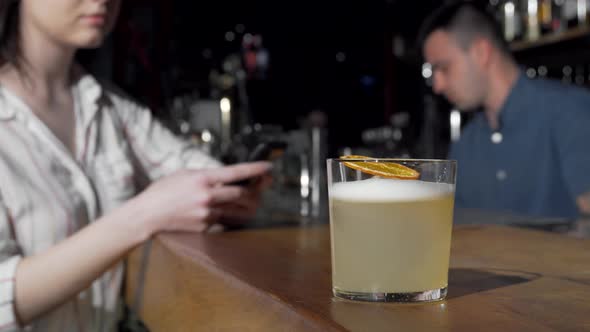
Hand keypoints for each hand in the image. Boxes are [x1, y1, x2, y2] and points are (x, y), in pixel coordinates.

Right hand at [128, 161, 272, 234]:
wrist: (148, 215)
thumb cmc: (164, 191)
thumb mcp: (185, 174)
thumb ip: (207, 175)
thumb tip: (228, 175)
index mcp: (202, 178)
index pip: (236, 173)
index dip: (255, 170)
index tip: (268, 167)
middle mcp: (208, 196)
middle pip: (243, 193)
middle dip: (257, 189)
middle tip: (264, 185)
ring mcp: (208, 213)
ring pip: (239, 208)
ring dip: (250, 203)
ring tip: (254, 198)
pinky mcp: (206, 225)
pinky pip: (226, 219)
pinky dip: (232, 214)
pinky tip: (232, 209)